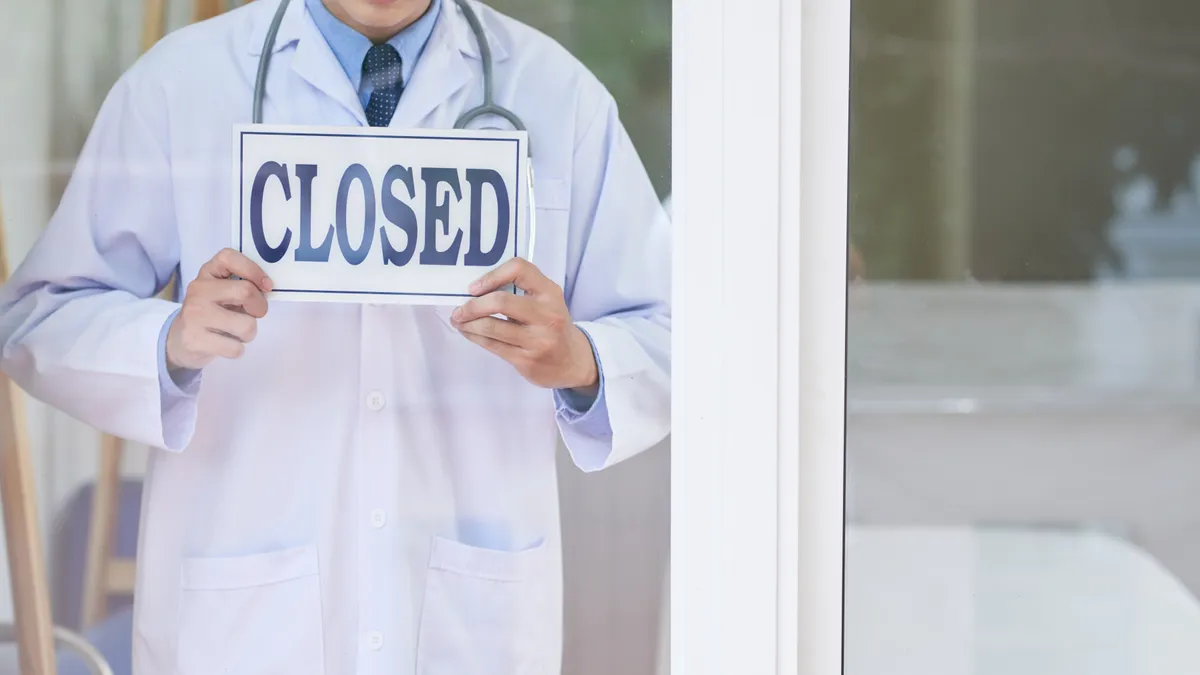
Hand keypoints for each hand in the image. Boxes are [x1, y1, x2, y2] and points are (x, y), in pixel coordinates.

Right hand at [166, 248, 271, 371]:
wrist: (179, 340)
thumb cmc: (212, 312)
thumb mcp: (224, 292)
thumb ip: (243, 285)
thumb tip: (267, 288)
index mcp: (207, 273)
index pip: (229, 257)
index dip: (254, 270)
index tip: (266, 286)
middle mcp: (198, 290)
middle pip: (245, 291)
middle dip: (260, 307)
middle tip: (253, 314)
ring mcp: (195, 315)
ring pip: (246, 325)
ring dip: (249, 333)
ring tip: (235, 332)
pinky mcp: (194, 340)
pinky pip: (236, 348)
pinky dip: (237, 350)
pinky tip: (224, 344)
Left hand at [451, 258, 598, 391]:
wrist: (573, 362)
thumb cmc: (553, 325)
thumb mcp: (547, 301)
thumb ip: (521, 290)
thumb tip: (476, 290)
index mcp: (550, 293)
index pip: (519, 269)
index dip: (492, 275)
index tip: (475, 287)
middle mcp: (547, 315)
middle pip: (500, 302)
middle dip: (473, 305)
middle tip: (460, 309)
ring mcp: (537, 340)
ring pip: (491, 327)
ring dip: (468, 323)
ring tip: (459, 321)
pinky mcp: (526, 360)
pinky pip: (492, 345)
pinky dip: (474, 337)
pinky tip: (469, 332)